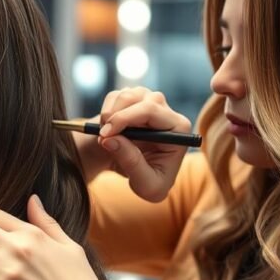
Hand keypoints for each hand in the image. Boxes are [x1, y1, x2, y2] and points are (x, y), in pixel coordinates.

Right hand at [87, 87, 192, 201]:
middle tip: (101, 137)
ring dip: (109, 115)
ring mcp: (151, 102)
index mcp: (178, 129)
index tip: (106, 136)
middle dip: (115, 117)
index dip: (125, 119)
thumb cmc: (149, 183)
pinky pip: (116, 96)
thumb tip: (111, 140)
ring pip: (126, 95)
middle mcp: (167, 112)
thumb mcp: (146, 185)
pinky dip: (106, 112)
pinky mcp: (136, 100)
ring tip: (106, 139)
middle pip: (138, 98)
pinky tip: (108, 131)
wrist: (136, 174)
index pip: (151, 110)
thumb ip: (132, 163)